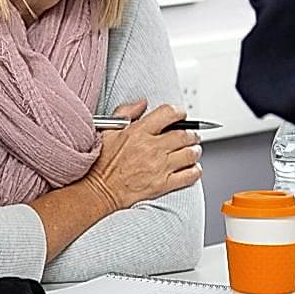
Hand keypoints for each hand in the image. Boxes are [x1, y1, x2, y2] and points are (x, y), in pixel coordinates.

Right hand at [84, 102, 202, 211]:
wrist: (99, 190)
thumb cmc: (102, 162)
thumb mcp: (109, 130)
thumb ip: (126, 112)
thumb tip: (142, 103)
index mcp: (139, 132)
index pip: (169, 114)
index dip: (179, 113)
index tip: (180, 116)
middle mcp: (152, 148)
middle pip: (184, 135)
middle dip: (192, 134)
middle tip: (191, 135)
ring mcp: (159, 167)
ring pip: (190, 154)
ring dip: (195, 150)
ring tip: (193, 150)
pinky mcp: (163, 184)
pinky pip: (189, 175)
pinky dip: (195, 170)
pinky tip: (192, 168)